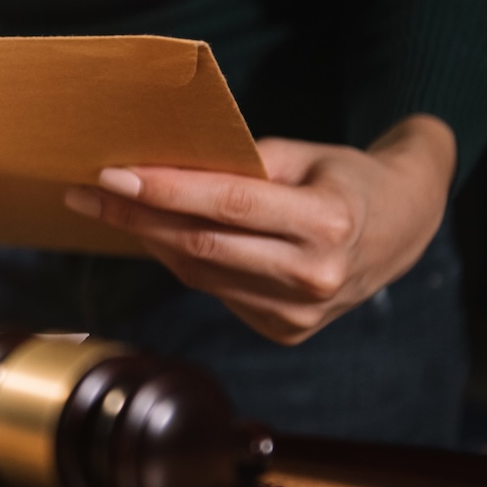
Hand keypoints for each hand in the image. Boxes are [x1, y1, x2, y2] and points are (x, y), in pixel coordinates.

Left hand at [61, 115, 455, 344]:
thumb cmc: (342, 178)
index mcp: (328, 223)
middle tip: (85, 192)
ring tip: (109, 207)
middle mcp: (315, 277)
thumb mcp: (304, 155)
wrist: (402, 229)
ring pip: (200, 274)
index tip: (112, 175)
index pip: (230, 205)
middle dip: (136, 218)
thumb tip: (162, 164)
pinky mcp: (284, 331)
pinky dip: (181, 261)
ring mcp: (299, 314)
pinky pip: (215, 290)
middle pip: (203, 246)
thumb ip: (240, 164)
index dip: (166, 192)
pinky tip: (156, 234)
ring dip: (149, 240)